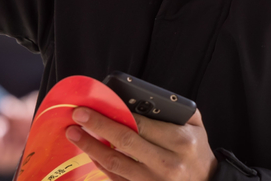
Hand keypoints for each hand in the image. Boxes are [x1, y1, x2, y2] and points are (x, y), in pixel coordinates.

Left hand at [66, 106, 215, 180]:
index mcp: (180, 141)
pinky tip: (90, 151)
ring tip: (74, 133)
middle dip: (98, 126)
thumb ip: (173, 109)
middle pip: (125, 142)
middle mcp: (166, 163)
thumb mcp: (195, 125)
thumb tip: (140, 97)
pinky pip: (116, 179)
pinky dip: (100, 164)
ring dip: (91, 147)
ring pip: (115, 163)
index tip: (95, 104)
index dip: (116, 114)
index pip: (142, 124)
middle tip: (78, 115)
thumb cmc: (196, 149)